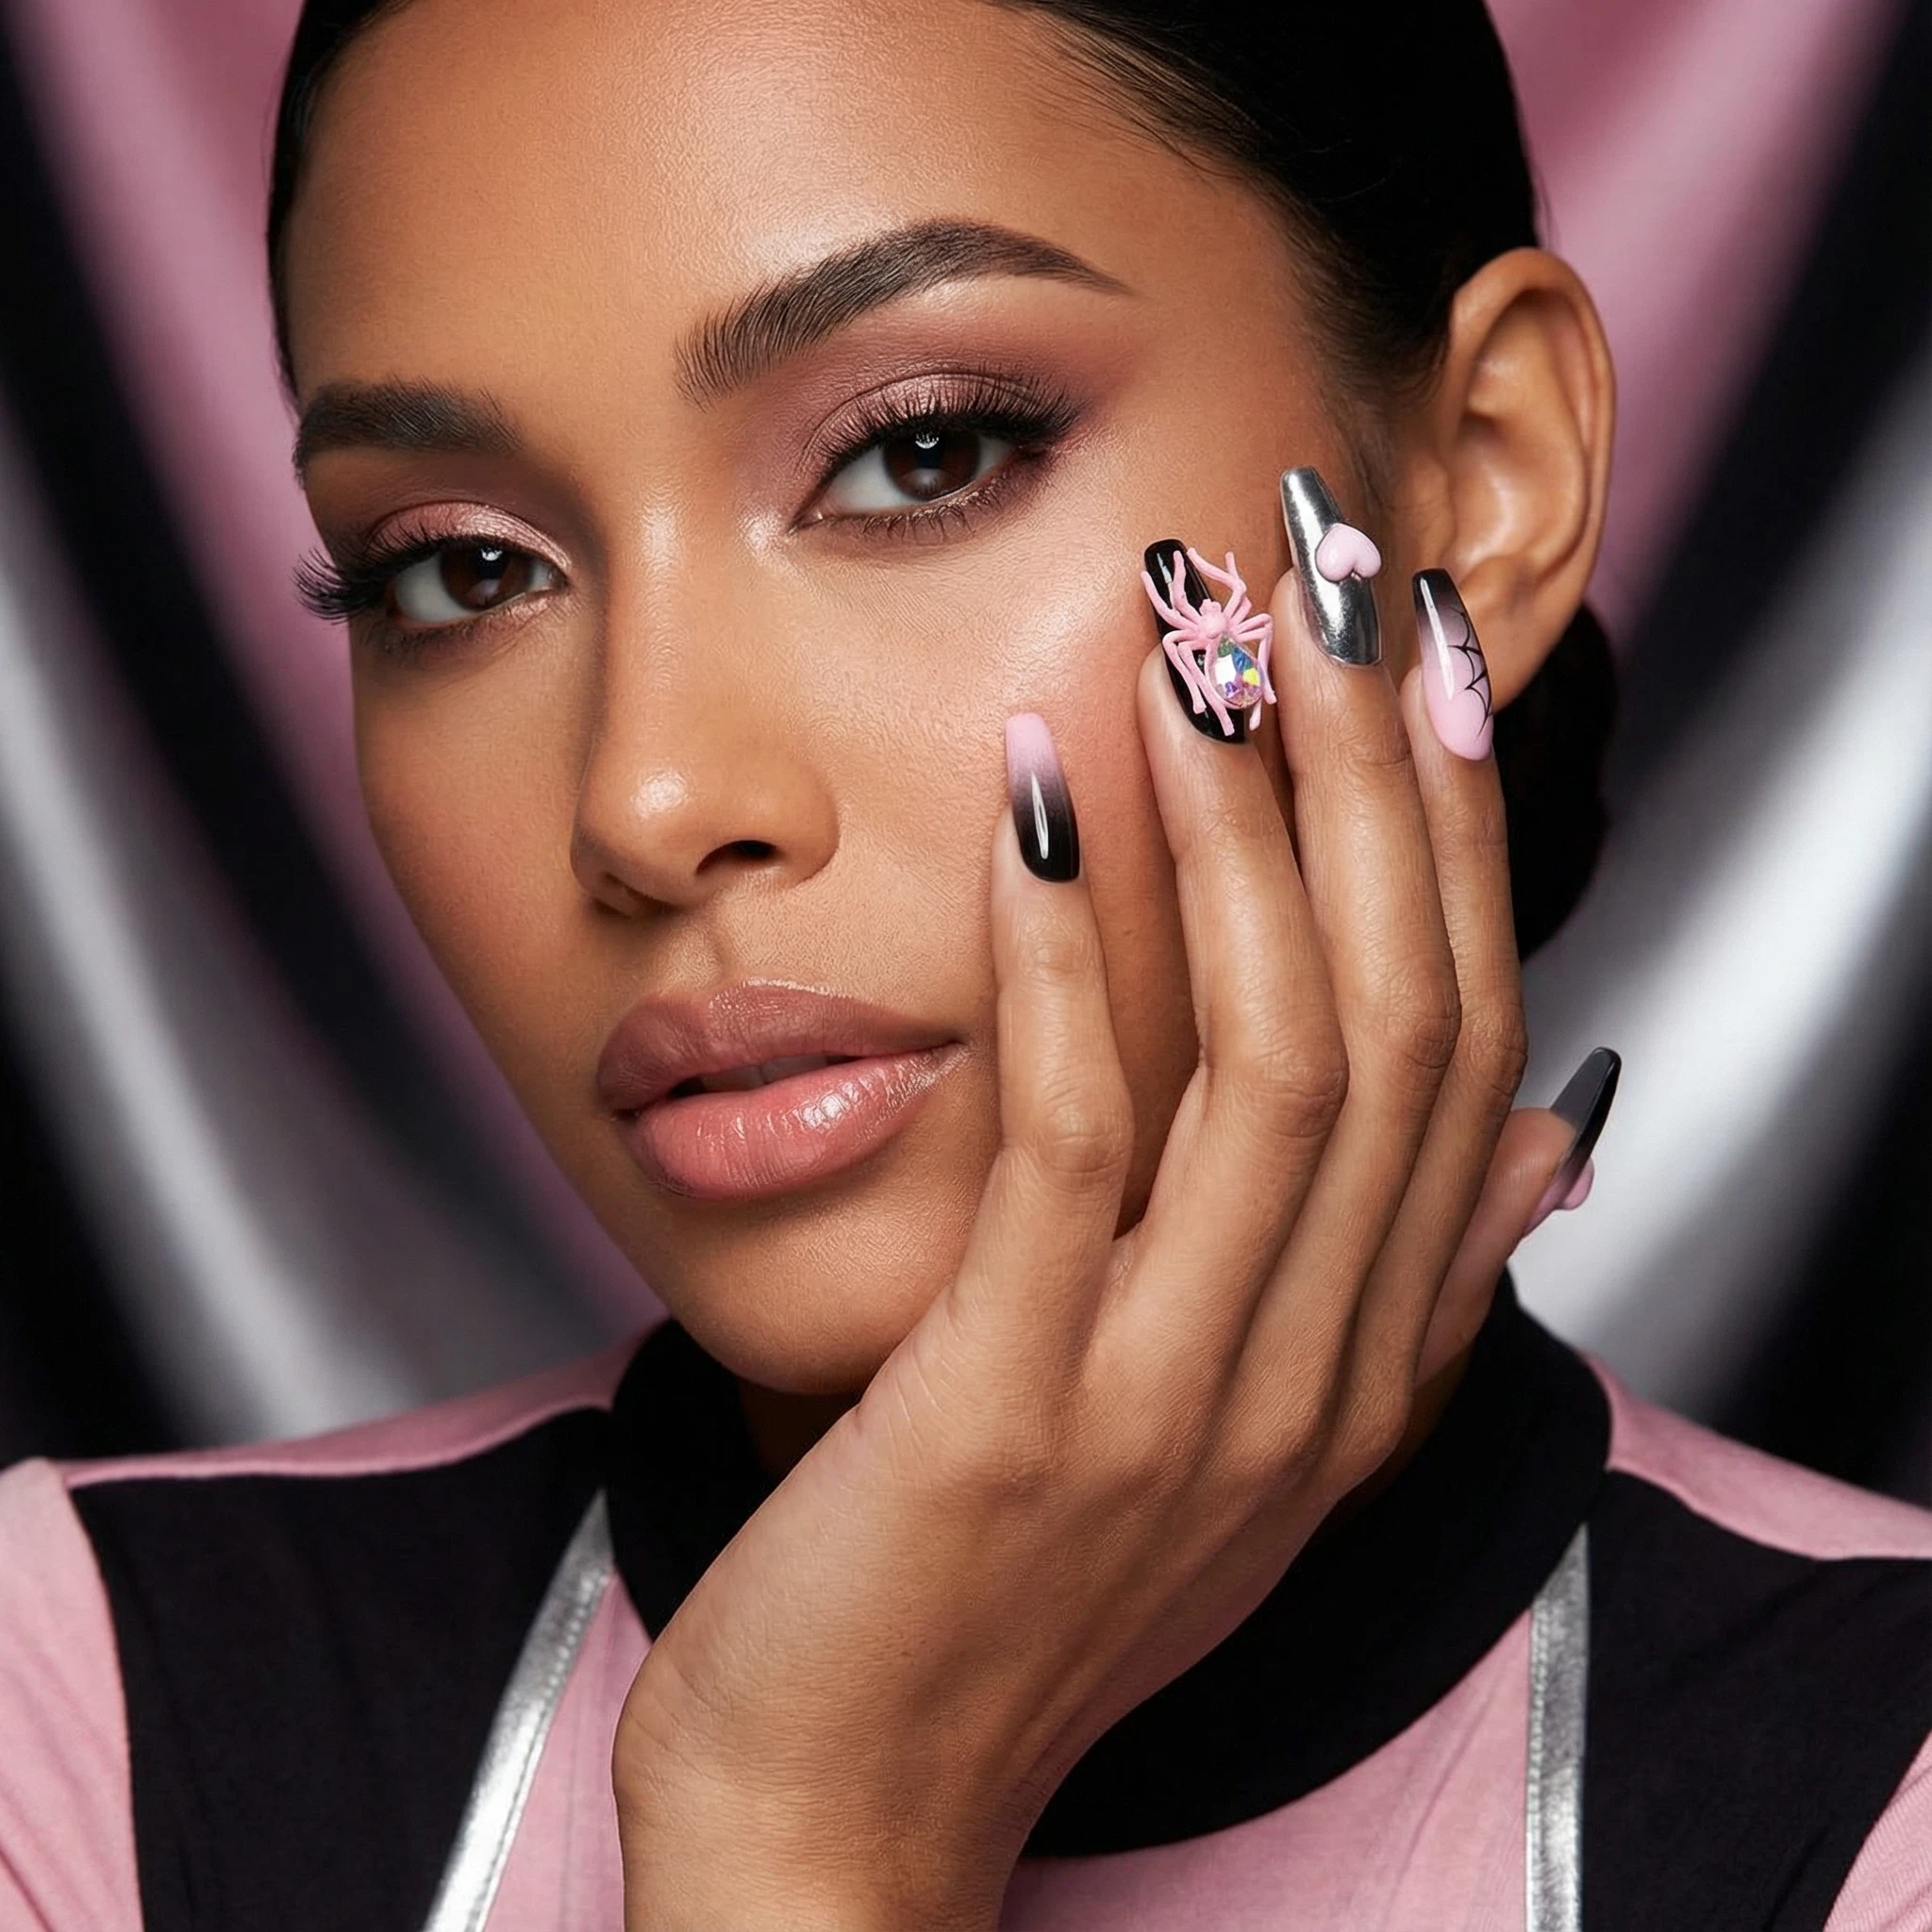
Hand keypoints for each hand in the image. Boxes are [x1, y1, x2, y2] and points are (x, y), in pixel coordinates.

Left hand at [613, 560, 1577, 1931]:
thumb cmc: (1022, 1595)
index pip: (1457, 1054)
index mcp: (1361, 1368)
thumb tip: (1543, 1138)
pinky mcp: (1014, 1412)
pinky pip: (1073, 1152)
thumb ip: (1396, 1288)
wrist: (853, 1815)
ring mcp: (1172, 1401)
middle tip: (1321, 575)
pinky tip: (1034, 807)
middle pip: (1386, 1023)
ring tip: (1191, 644)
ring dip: (1238, 831)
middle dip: (1366, 779)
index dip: (1454, 844)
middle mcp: (1305, 1376)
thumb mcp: (1246, 1447)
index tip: (1420, 667)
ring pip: (1265, 1065)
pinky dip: (1067, 963)